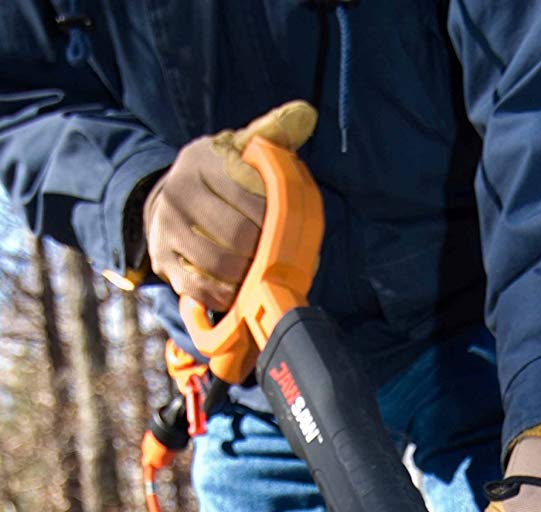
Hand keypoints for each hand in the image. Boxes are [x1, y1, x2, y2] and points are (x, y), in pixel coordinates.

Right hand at [143, 100, 316, 310]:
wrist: (168, 198)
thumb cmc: (219, 175)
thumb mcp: (240, 148)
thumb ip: (273, 133)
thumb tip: (306, 114)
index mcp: (201, 160)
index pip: (250, 196)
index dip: (275, 219)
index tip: (285, 227)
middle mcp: (179, 192)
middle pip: (235, 234)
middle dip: (263, 250)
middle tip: (276, 255)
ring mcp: (166, 228)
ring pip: (218, 264)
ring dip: (246, 274)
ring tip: (259, 271)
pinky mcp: (162, 260)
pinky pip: (199, 288)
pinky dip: (225, 295)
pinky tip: (238, 289)